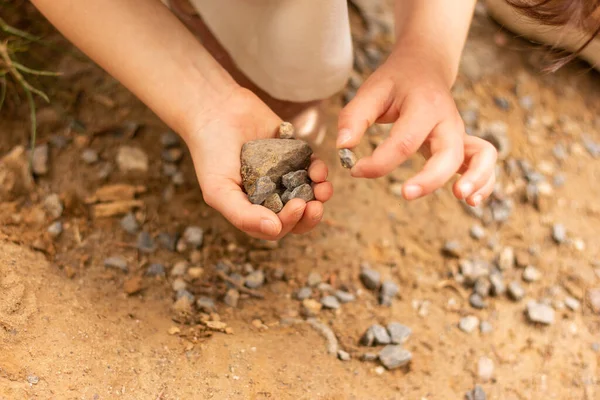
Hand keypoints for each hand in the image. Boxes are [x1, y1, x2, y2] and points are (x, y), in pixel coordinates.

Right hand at [184, 88, 332, 239]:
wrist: (216, 109)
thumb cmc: (212, 153)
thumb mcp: (218, 190)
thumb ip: (243, 215)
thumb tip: (275, 230)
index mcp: (252, 209)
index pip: (277, 227)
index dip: (291, 222)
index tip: (298, 206)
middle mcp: (270, 196)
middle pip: (298, 216)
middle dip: (310, 214)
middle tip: (316, 205)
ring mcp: (284, 175)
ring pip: (309, 194)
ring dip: (320, 194)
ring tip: (323, 187)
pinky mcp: (294, 155)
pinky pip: (313, 168)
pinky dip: (319, 170)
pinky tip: (317, 167)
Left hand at [336, 47, 496, 205]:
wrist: (424, 66)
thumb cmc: (395, 82)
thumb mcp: (371, 91)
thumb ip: (354, 117)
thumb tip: (343, 146)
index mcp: (424, 105)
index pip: (405, 141)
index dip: (379, 162)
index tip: (355, 169)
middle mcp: (448, 120)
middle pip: (448, 153)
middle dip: (431, 178)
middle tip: (405, 193)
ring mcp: (461, 133)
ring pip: (480, 156)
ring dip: (476, 178)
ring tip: (462, 197)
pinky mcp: (465, 144)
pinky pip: (484, 163)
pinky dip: (485, 182)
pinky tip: (471, 201)